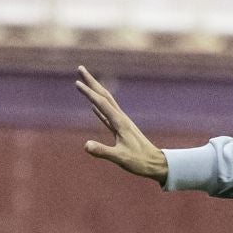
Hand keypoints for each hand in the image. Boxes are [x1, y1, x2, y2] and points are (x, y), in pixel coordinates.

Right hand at [75, 66, 168, 182]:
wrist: (156, 164)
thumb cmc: (140, 161)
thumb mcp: (120, 158)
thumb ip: (103, 151)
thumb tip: (86, 145)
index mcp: (120, 122)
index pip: (101, 103)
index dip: (88, 93)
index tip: (77, 83)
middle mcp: (121, 119)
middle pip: (104, 95)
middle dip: (91, 81)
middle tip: (80, 68)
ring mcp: (121, 123)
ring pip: (105, 103)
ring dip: (94, 91)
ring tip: (85, 83)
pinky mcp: (120, 130)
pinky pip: (106, 115)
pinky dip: (98, 109)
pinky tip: (93, 107)